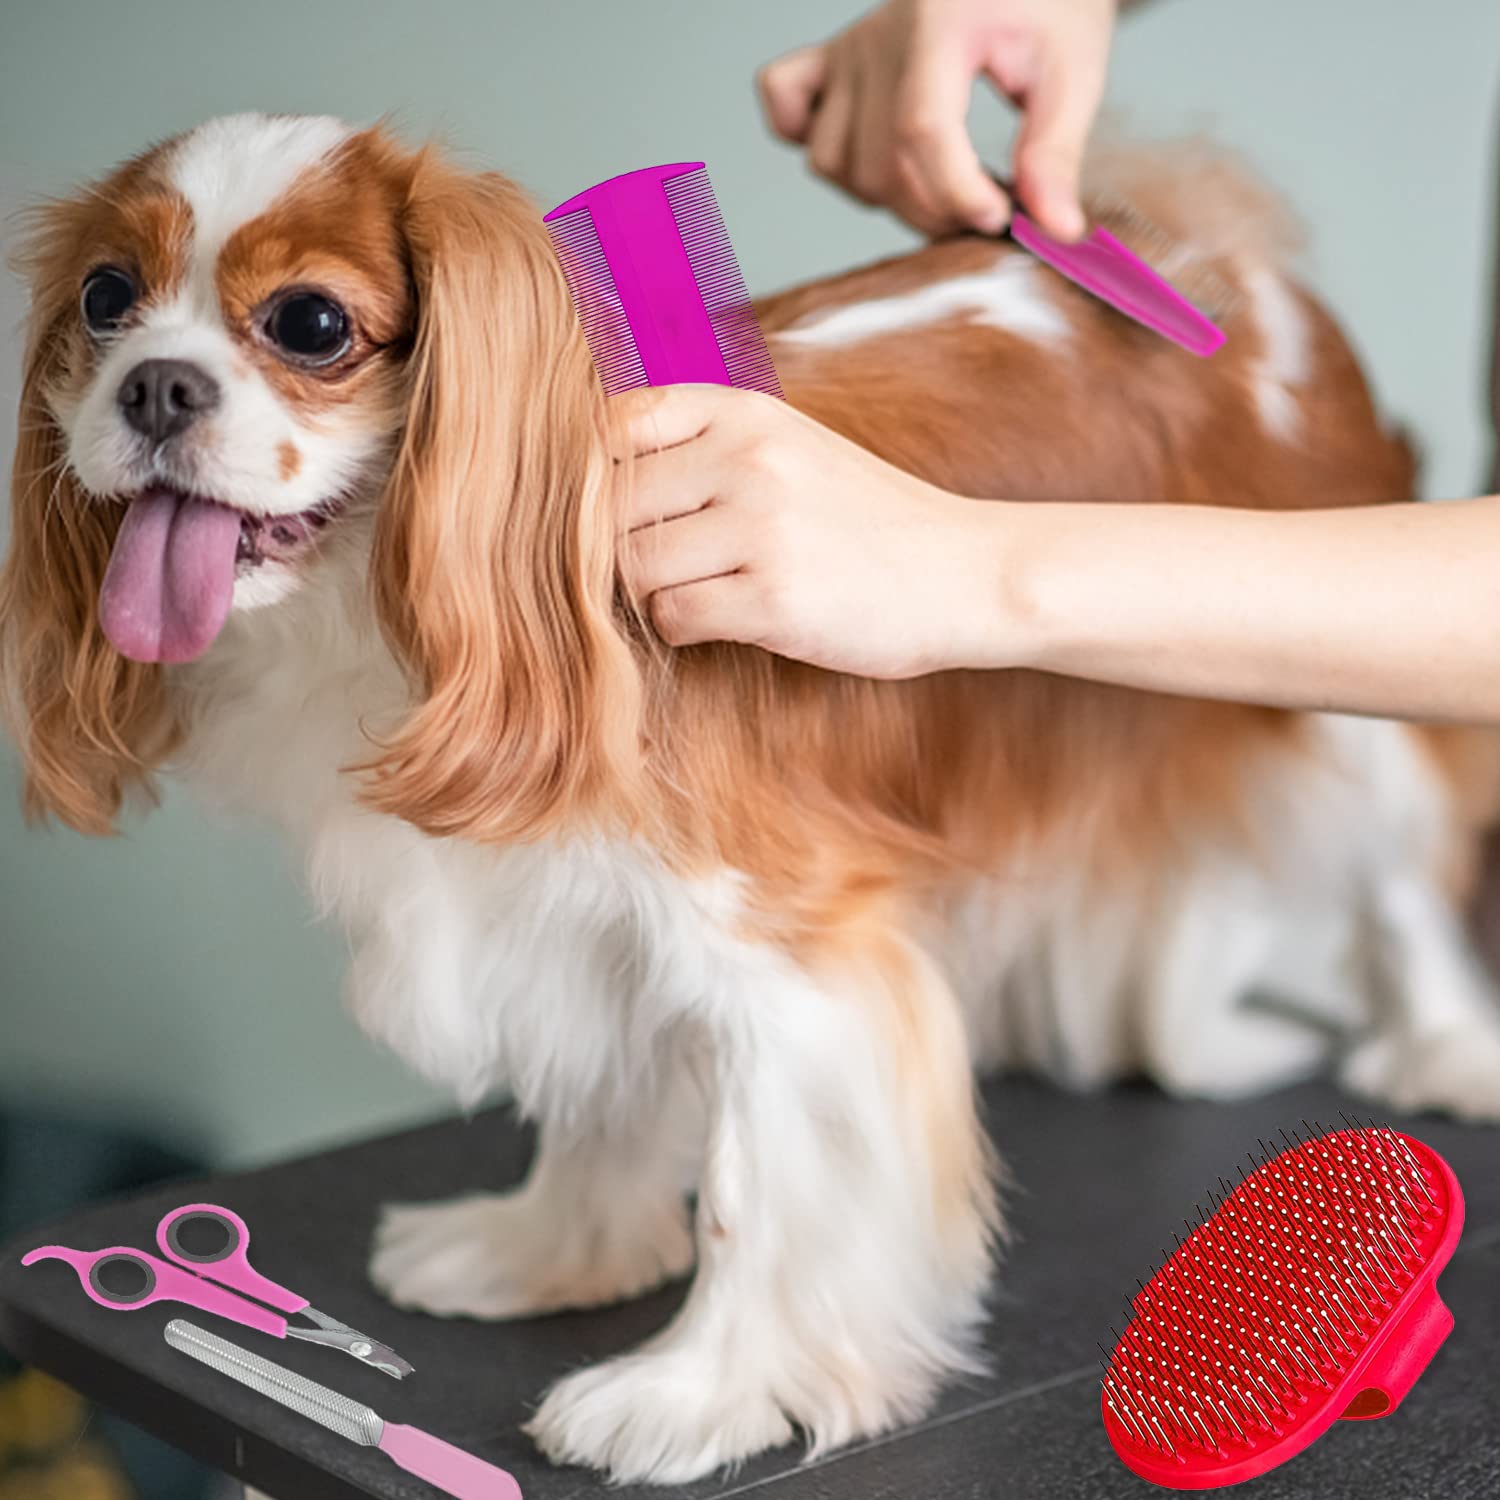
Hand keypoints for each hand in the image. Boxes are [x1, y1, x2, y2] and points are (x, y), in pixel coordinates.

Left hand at [615, 385, 1021, 679]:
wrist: (966, 573)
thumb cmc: (869, 519)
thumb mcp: (793, 445)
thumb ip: (706, 441)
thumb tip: (590, 467)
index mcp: (746, 412)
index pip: (615, 426)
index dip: (599, 477)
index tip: (625, 510)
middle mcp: (748, 459)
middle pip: (613, 507)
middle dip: (621, 546)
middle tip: (662, 567)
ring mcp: (761, 528)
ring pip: (635, 567)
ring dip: (653, 592)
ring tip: (702, 591)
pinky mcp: (772, 599)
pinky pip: (671, 617)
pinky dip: (682, 628)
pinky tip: (723, 620)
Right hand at [757, 0, 1115, 240]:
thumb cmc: (1048, 6)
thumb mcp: (1074, 70)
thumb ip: (1055, 152)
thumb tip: (1053, 230)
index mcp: (939, 20)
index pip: (922, 129)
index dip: (957, 193)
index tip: (1000, 219)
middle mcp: (879, 34)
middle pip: (876, 162)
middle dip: (931, 209)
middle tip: (984, 208)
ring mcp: (849, 47)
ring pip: (831, 160)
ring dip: (883, 194)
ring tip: (938, 183)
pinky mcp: (830, 57)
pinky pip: (784, 105)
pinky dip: (806, 138)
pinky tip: (865, 148)